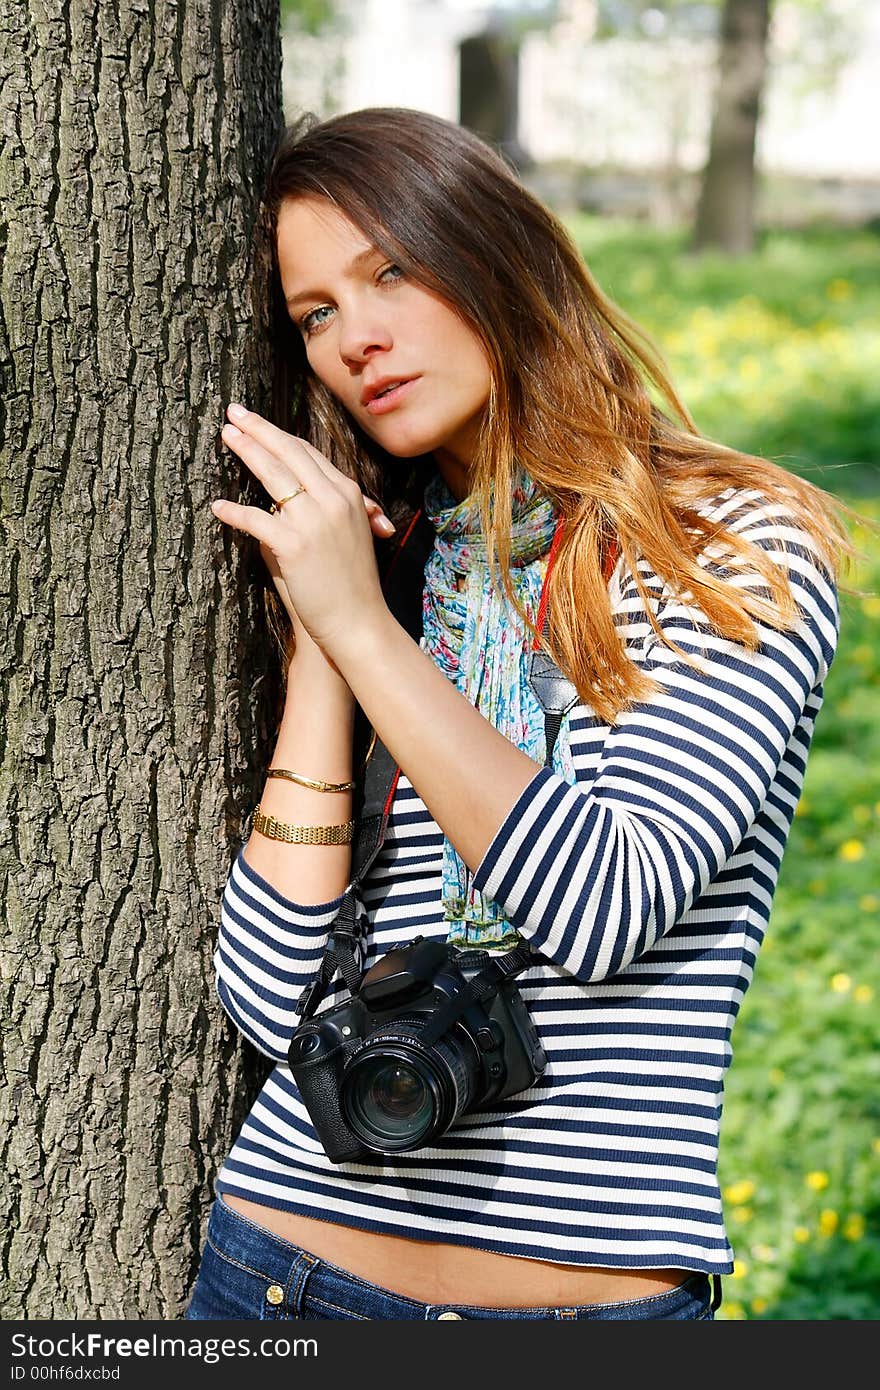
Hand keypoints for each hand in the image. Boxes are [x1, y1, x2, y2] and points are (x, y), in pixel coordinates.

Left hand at [213, 403, 394, 657]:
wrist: (360, 622)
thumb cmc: (349, 585)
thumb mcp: (344, 537)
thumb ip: (315, 515)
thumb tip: (278, 505)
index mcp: (348, 495)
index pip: (308, 453)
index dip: (279, 435)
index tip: (257, 423)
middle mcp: (333, 500)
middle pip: (289, 453)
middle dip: (259, 430)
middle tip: (233, 414)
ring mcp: (314, 520)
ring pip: (274, 475)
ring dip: (247, 452)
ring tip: (226, 436)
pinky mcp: (294, 545)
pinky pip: (257, 519)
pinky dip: (235, 512)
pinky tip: (218, 507)